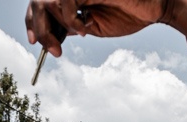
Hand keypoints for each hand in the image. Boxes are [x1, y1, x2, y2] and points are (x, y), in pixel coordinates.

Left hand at [26, 0, 168, 55]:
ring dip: (55, 27)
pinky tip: (85, 28)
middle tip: (52, 51)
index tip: (33, 42)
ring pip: (47, 1)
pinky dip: (70, 19)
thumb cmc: (127, 15)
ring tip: (73, 39)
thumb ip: (72, 28)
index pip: (40, 5)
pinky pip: (66, 0)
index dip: (32, 22)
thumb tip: (51, 37)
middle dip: (40, 29)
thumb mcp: (94, 26)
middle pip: (38, 2)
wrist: (153, 8)